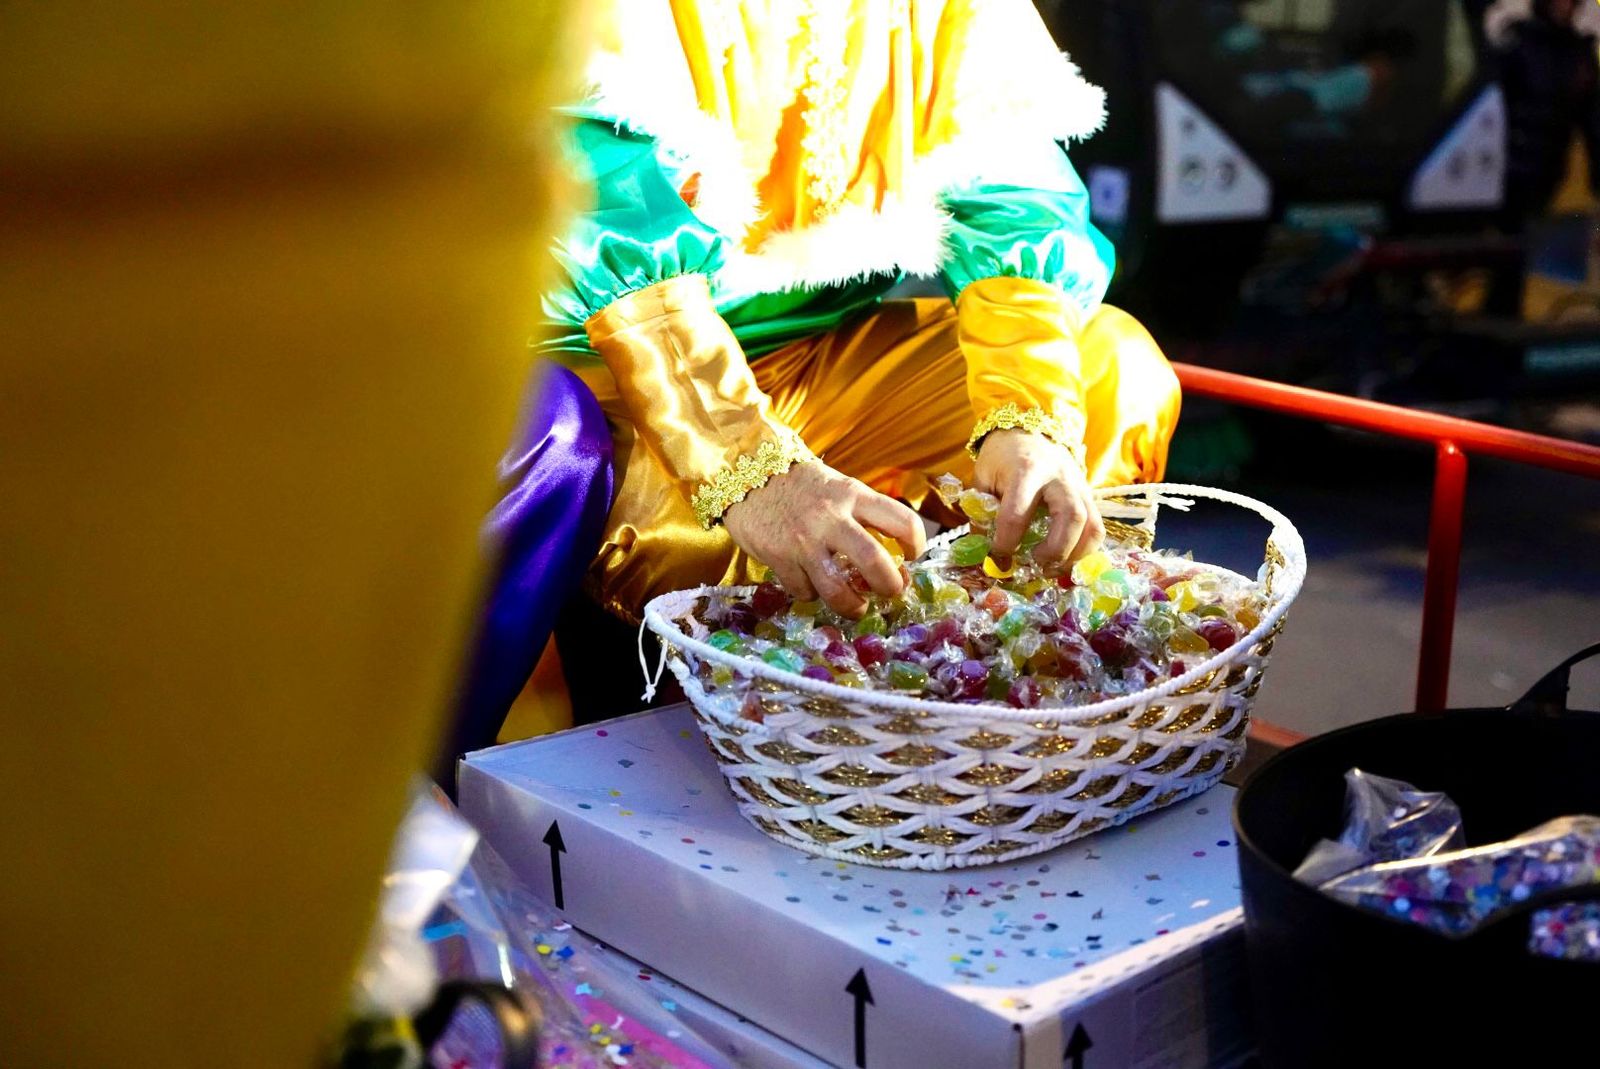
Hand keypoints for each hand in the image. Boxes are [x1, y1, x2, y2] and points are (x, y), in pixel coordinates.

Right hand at [723, 460, 925, 617]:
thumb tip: (891, 559)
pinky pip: (804, 591)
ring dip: (853, 606)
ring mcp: (803, 540)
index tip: (912, 556)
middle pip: (874, 561)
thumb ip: (862, 516)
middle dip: (890, 586)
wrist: (746, 473)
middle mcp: (830, 517)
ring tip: (856, 606)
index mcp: (852, 495)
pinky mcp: (778, 557)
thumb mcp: (838, 487)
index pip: (902, 520)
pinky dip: (811, 594)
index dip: (917, 544)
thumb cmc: (801, 486)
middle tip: (891, 592)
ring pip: (837, 590)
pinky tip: (810, 583)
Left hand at [974, 429, 1102, 568]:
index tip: (997, 558)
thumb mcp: (983, 477)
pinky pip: (1097, 527)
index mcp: (1026, 470)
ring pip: (1092, 525)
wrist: (1029, 431)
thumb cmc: (1002, 457)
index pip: (1017, 513)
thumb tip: (983, 552)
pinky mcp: (1089, 495)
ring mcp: (1079, 486)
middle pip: (1070, 517)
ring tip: (1052, 569)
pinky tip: (1066, 559)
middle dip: (1054, 550)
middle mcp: (1059, 477)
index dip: (1006, 542)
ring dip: (1075, 555)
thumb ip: (981, 512)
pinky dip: (1085, 550)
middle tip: (1035, 566)